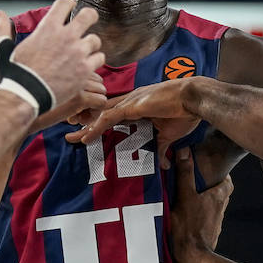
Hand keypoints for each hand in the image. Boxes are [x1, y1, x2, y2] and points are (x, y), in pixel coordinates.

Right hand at [0, 0, 103, 120]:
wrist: (27, 95)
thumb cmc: (17, 72)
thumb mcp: (6, 48)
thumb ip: (3, 29)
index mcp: (48, 28)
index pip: (65, 3)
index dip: (70, 3)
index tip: (71, 6)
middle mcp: (66, 36)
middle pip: (89, 15)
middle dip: (90, 16)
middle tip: (88, 21)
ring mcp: (78, 52)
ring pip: (95, 40)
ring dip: (90, 45)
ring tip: (84, 52)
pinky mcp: (85, 69)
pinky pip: (99, 58)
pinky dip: (94, 61)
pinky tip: (87, 65)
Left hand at [69, 77, 202, 168]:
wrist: (194, 98)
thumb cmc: (185, 113)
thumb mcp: (170, 134)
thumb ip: (161, 147)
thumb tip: (163, 163)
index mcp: (138, 104)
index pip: (112, 112)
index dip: (98, 120)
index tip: (85, 128)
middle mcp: (131, 100)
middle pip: (101, 111)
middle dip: (85, 120)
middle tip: (69, 129)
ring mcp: (130, 101)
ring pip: (101, 114)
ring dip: (85, 125)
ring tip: (71, 136)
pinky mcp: (133, 106)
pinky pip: (109, 117)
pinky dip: (96, 127)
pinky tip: (85, 136)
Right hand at [169, 148, 231, 262]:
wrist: (191, 258)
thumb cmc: (189, 226)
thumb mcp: (184, 195)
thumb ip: (185, 173)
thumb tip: (184, 149)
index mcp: (218, 197)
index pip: (228, 181)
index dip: (222, 174)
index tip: (212, 167)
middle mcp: (220, 209)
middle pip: (221, 193)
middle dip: (212, 185)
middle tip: (198, 179)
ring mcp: (214, 223)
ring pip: (212, 207)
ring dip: (204, 200)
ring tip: (189, 194)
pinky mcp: (206, 234)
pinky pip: (204, 219)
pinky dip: (198, 214)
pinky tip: (185, 214)